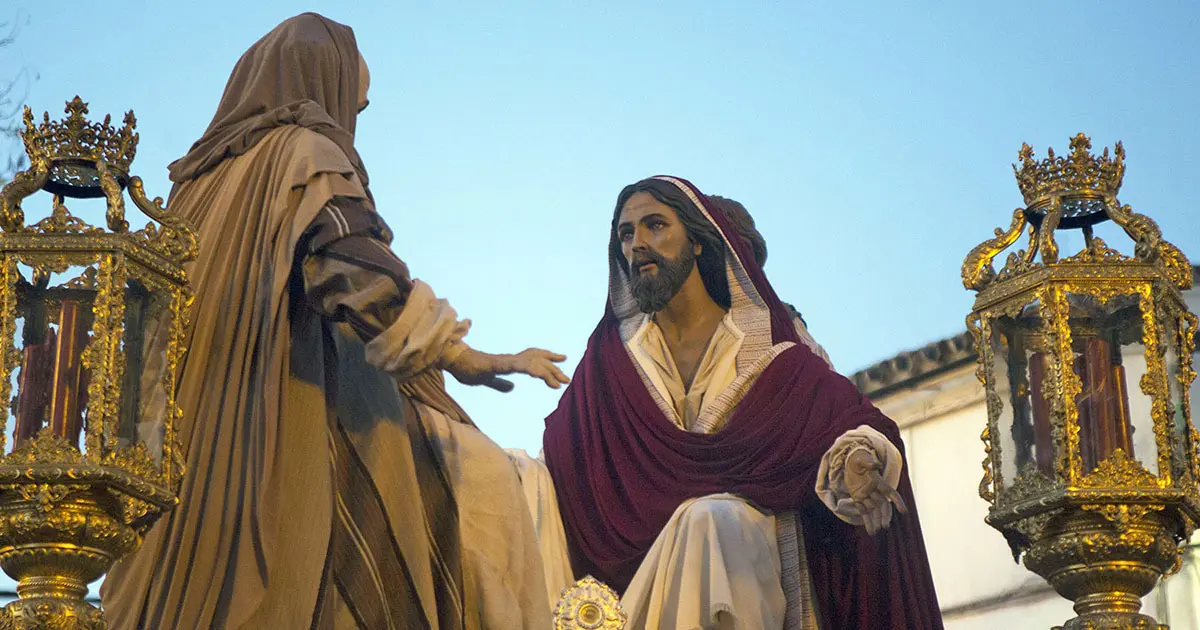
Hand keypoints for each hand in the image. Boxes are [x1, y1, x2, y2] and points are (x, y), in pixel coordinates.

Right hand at [444, 347, 569, 389]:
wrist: (452, 362)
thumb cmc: (468, 369)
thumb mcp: (488, 380)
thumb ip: (500, 384)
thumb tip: (512, 388)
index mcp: (509, 362)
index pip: (534, 358)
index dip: (549, 358)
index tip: (564, 360)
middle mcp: (509, 360)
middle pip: (536, 361)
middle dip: (553, 369)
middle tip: (567, 379)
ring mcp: (503, 361)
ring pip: (528, 364)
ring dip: (544, 372)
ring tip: (556, 381)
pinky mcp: (494, 365)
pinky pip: (511, 366)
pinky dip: (524, 368)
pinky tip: (534, 373)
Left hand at [844, 448, 907, 534]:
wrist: (850, 462)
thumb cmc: (859, 459)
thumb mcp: (862, 459)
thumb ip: (869, 463)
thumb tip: (876, 464)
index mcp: (879, 482)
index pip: (891, 493)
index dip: (898, 502)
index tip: (904, 511)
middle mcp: (875, 491)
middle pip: (883, 506)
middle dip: (885, 516)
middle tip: (885, 526)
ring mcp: (868, 496)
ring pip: (874, 511)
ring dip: (875, 522)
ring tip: (876, 533)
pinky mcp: (859, 499)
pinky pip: (864, 512)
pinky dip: (867, 521)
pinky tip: (870, 531)